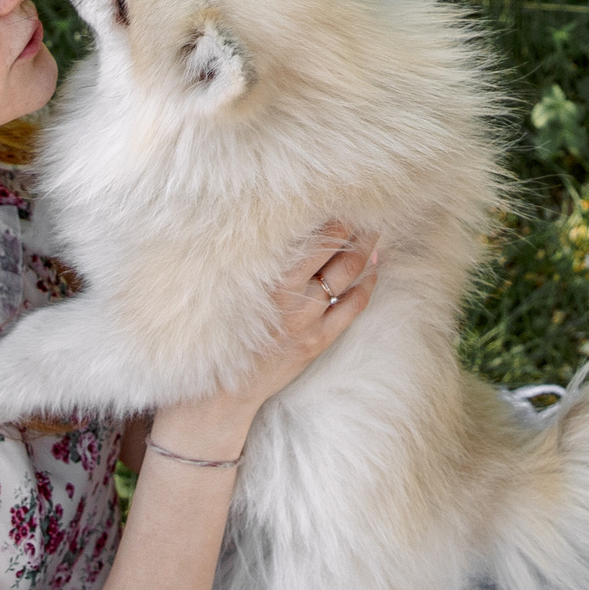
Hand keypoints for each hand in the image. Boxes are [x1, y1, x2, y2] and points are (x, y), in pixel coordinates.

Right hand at [150, 225, 380, 460]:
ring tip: (375, 230)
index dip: (330, 213)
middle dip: (354, 225)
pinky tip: (374, 270)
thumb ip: (250, 260)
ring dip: (366, 249)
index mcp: (266, 279)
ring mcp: (306, 320)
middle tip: (367, 206)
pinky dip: (367, 286)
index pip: (310, 236)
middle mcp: (289, 297)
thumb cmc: (214, 333)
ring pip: (348, 274)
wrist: (215, 394)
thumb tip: (276, 225)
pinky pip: (352, 308)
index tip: (338, 195)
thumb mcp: (225, 288)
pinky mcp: (316, 342)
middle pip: (335, 249)